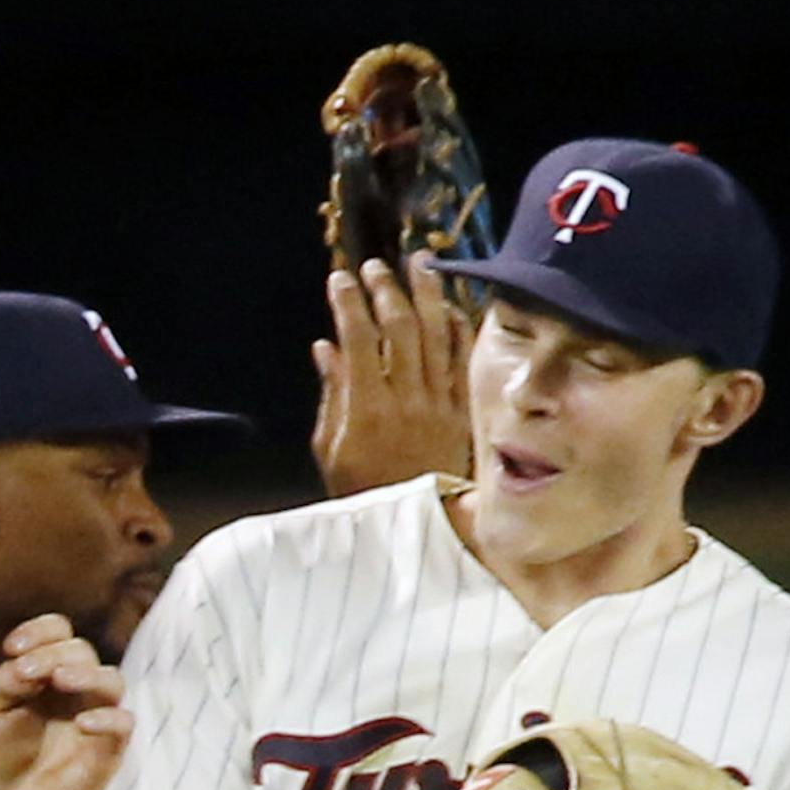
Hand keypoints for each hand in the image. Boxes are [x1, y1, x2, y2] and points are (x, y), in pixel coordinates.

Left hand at [0, 614, 133, 789]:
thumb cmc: (4, 750)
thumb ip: (5, 684)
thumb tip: (24, 666)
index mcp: (49, 668)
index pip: (58, 631)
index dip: (38, 631)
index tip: (11, 648)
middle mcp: (78, 685)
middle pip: (81, 650)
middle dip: (52, 655)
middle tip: (25, 673)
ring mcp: (97, 714)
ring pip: (112, 679)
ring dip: (86, 674)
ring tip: (60, 680)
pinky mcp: (110, 747)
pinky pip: (123, 723)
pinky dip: (108, 718)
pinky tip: (82, 723)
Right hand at [311, 254, 472, 496]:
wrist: (414, 525)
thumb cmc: (362, 490)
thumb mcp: (330, 449)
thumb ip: (332, 394)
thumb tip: (326, 348)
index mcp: (366, 409)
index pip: (358, 339)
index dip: (349, 304)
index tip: (340, 280)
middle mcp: (406, 400)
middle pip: (400, 328)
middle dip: (386, 289)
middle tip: (376, 267)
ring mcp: (438, 404)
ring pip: (437, 334)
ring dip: (427, 294)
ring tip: (420, 263)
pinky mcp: (461, 411)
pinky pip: (463, 359)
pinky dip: (457, 327)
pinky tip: (449, 306)